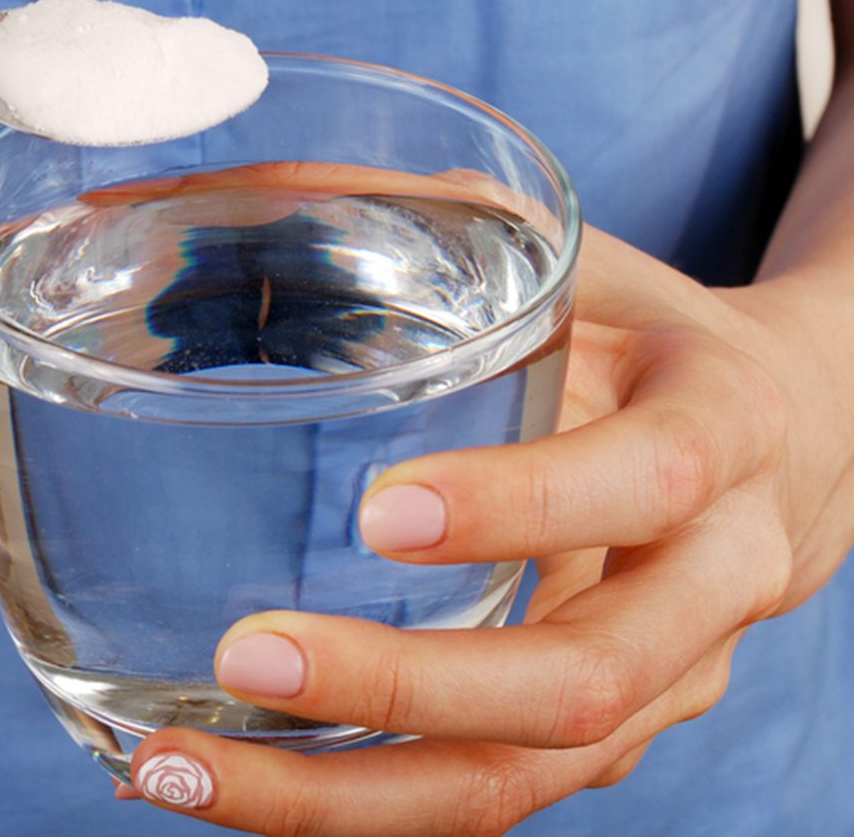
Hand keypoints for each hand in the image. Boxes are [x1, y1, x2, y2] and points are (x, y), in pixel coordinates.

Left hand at [121, 225, 853, 834]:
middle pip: (582, 682)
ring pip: (521, 779)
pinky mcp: (610, 730)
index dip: (524, 506)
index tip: (377, 512)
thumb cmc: (649, 332)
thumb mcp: (573, 258)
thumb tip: (217, 185)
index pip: (644, 481)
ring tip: (180, 769)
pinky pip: (488, 795)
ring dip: (346, 798)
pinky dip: (357, 806)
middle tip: (247, 662)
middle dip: (407, 688)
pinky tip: (232, 782)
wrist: (781, 442)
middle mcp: (712, 577)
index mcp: (720, 426)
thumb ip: (425, 218)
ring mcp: (668, 678)